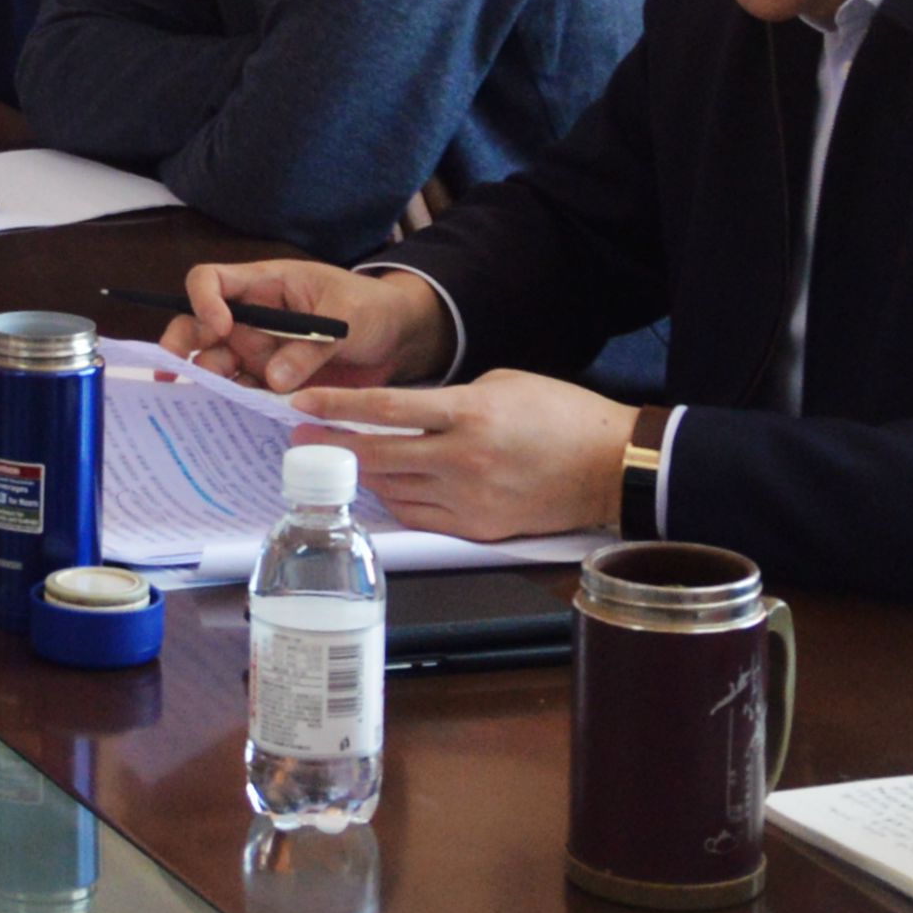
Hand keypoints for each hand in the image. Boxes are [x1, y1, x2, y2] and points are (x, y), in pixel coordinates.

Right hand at [165, 258, 441, 395]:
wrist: (398, 338)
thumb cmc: (369, 308)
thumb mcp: (345, 317)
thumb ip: (310, 346)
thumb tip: (274, 380)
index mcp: (263, 286)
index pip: (212, 280)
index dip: (204, 300)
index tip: (220, 327)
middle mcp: (251, 319)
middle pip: (199, 327)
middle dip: (183, 348)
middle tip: (176, 372)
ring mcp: (259, 353)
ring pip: (218, 366)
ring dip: (211, 382)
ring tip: (213, 404)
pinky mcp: (271, 383)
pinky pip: (246, 395)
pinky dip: (238, 408)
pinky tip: (232, 424)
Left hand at [314, 369, 628, 540]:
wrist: (612, 467)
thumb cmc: (562, 415)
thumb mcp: (501, 384)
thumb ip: (450, 400)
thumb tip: (408, 414)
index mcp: (469, 413)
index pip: (386, 410)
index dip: (338, 408)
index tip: (302, 405)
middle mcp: (464, 459)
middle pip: (379, 456)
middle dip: (332, 447)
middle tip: (300, 440)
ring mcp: (471, 499)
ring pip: (395, 489)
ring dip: (362, 475)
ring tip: (337, 462)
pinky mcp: (480, 528)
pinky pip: (421, 516)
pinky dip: (396, 500)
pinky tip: (383, 486)